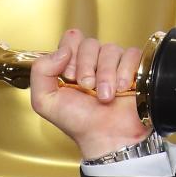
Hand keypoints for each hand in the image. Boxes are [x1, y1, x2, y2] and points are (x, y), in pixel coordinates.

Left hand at [30, 29, 149, 159]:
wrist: (106, 137)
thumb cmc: (78, 122)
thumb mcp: (44, 101)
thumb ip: (40, 71)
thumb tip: (62, 50)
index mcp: (71, 65)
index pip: (71, 39)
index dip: (70, 53)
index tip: (69, 76)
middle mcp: (92, 62)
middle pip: (90, 43)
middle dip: (86, 66)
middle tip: (87, 87)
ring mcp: (113, 64)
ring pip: (110, 49)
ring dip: (105, 75)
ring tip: (104, 96)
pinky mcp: (134, 68)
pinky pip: (131, 54)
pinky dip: (124, 72)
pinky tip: (121, 89)